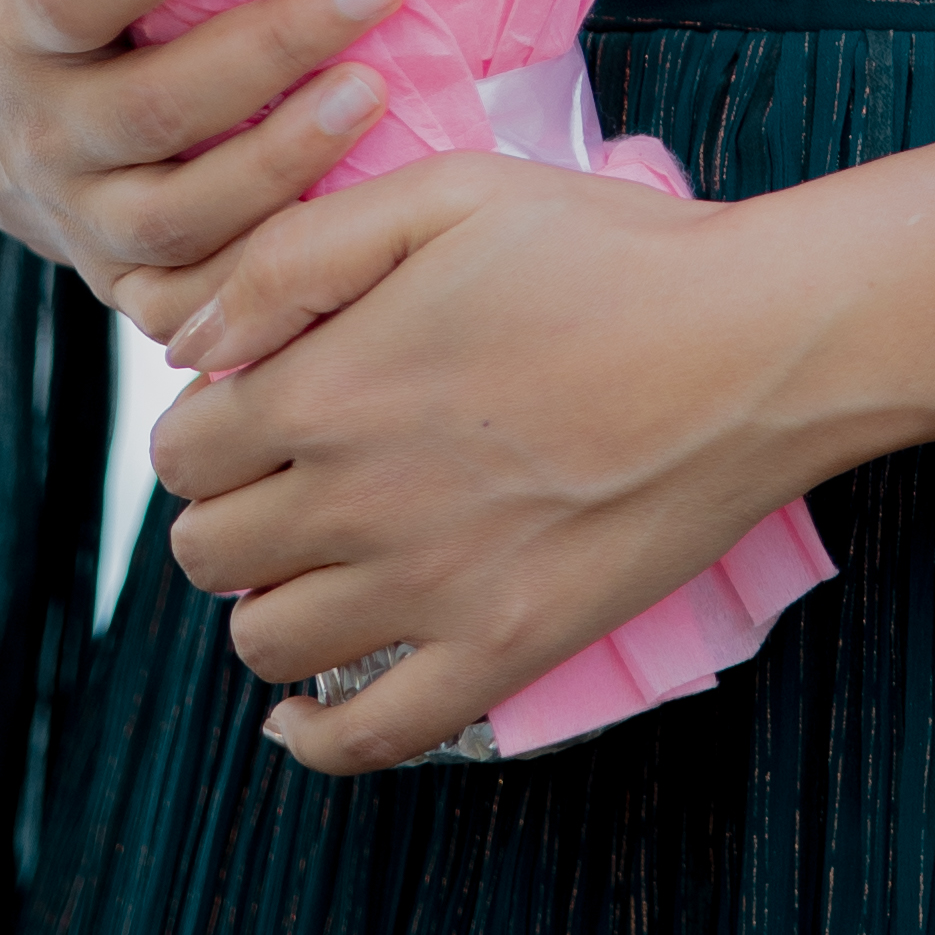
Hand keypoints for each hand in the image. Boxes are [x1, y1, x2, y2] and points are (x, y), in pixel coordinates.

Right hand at [0, 0, 405, 345]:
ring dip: (288, 156)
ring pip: (185, 214)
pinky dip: (277, 266)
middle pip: (156, 107)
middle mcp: (41, 139)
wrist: (0, 139)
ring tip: (376, 90)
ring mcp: (81, 228)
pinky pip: (205, 299)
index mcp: (18, 38)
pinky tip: (355, 216)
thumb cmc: (83, 14)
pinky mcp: (125, 293)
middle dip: (273, 45)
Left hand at [152, 150, 825, 776]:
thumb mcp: (445, 194)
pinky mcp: (504, 652)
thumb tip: (190, 347)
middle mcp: (360, 503)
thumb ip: (296, 256)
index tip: (255, 411)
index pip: (180, 453)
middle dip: (228, 513)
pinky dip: (315, 740)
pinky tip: (303, 713)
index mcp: (332, 389)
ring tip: (320, 563)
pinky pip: (369, 739)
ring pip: (267, 644)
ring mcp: (431, 591)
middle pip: (208, 553)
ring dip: (270, 606)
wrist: (754, 344)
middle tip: (289, 480)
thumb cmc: (609, 252)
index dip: (202, 429)